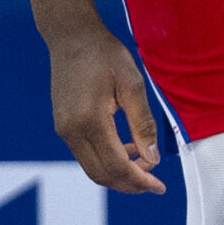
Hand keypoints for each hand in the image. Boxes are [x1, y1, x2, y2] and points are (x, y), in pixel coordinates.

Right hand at [48, 26, 165, 193]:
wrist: (72, 38)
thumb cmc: (105, 55)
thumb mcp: (132, 85)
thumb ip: (143, 124)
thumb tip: (153, 159)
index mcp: (90, 121)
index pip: (117, 165)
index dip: (140, 181)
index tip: (160, 187)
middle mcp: (71, 131)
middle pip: (102, 175)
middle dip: (130, 184)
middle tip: (154, 182)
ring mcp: (64, 130)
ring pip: (93, 168)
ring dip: (119, 172)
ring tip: (144, 160)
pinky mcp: (63, 127)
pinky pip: (86, 155)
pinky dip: (108, 160)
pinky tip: (127, 148)